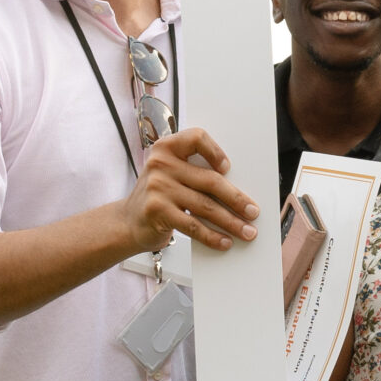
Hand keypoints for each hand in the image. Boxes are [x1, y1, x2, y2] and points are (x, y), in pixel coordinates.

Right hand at [123, 127, 258, 253]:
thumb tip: (239, 189)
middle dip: (236, 199)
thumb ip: (195, 172)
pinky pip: (193, 226)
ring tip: (247, 231)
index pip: (196, 138)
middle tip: (253, 212)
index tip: (228, 168)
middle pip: (210, 180)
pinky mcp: (157, 211)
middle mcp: (161, 164)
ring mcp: (158, 188)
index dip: (215, 151)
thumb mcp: (171, 174)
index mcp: (167, 148)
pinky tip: (225, 242)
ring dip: (231, 222)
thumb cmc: (159, 196)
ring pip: (206, 206)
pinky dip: (212, 236)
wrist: (127, 222)